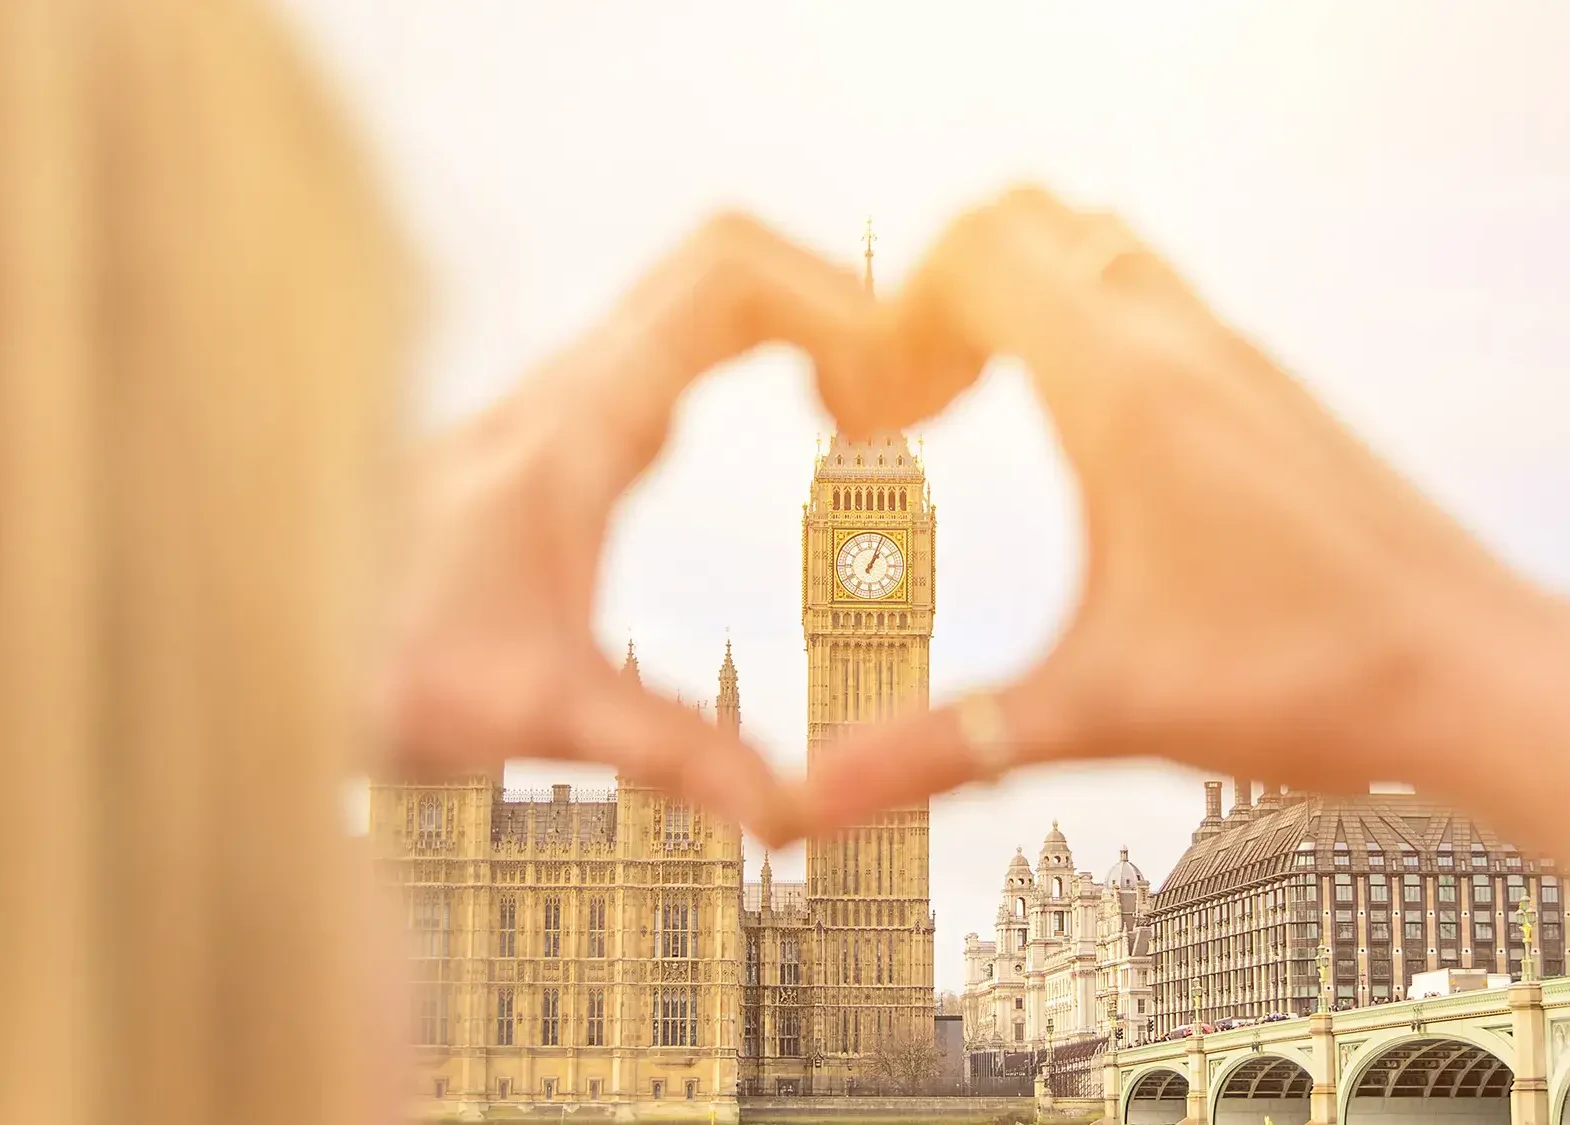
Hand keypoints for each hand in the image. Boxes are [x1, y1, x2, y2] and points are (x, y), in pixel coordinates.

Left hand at [379, 215, 872, 842]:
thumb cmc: (378, 669)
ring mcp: (564, 399)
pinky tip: (806, 415)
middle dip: (836, 305)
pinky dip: (766, 346)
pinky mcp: (565, 429)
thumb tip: (784, 812)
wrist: (273, 646)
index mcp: (577, 425)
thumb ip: (671, 754)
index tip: (893, 385)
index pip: (726, 279)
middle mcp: (568, 389)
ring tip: (872, 410)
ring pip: (703, 293)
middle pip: (727, 266)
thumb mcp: (535, 712)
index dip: (834, 297)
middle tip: (902, 397)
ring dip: (803, 322)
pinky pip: (686, 335)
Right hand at [792, 187, 1569, 860]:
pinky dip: (1085, 322)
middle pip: (1028, 218)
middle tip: (920, 397)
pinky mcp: (1269, 388)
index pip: (976, 251)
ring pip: (1098, 244)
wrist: (1477, 675)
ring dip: (1019, 293)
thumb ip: (941, 746)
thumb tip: (812, 802)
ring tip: (984, 405)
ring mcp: (1234, 355)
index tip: (884, 412)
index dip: (896, 312)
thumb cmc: (1307, 681)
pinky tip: (1084, 443)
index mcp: (1124, 393)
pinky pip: (1154, 296)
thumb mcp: (1098, 710)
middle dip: (943, 286)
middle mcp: (1180, 345)